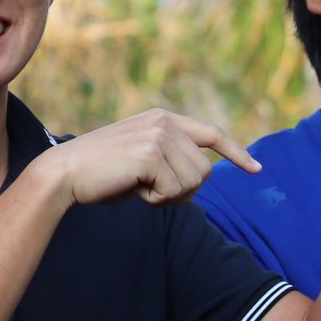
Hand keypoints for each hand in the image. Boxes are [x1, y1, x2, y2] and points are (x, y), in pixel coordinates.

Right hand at [46, 108, 258, 207]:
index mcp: (163, 119)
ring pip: (194, 183)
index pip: (212, 133)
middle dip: (184, 191)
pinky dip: (157, 201)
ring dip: (169, 197)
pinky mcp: (150, 154)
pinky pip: (175, 191)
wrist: (64, 174)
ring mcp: (158, 136)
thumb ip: (172, 160)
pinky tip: (132, 189)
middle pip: (205, 171)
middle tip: (150, 190)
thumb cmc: (103, 175)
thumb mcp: (143, 161)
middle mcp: (164, 122)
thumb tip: (203, 175)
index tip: (256, 169)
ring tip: (138, 186)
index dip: (236, 153)